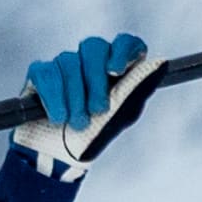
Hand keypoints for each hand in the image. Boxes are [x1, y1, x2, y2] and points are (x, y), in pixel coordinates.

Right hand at [18, 31, 150, 177]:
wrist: (58, 159)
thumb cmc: (94, 136)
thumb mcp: (120, 117)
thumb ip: (136, 91)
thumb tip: (161, 64)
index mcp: (115, 67)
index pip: (125, 43)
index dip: (122, 50)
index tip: (115, 71)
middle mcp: (90, 61)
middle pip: (94, 47)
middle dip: (96, 80)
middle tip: (98, 110)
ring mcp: (64, 65)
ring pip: (69, 61)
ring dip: (75, 97)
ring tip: (77, 124)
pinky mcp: (40, 74)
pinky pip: (47, 73)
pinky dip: (54, 97)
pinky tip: (58, 117)